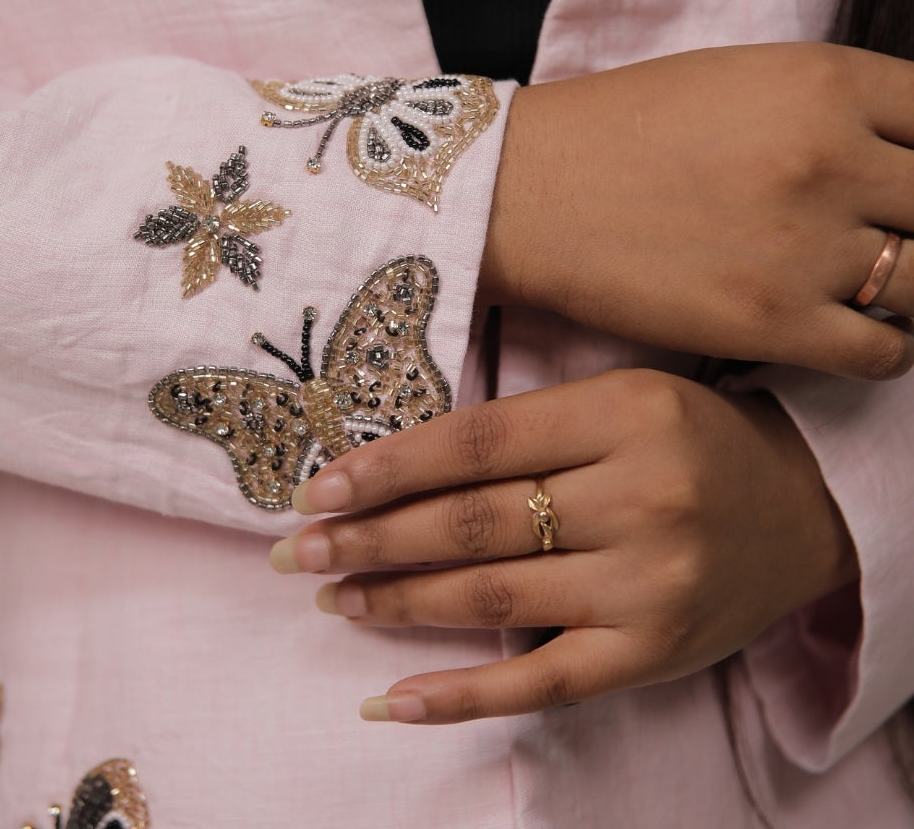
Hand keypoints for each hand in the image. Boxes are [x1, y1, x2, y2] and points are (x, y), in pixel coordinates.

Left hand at [269, 370, 859, 723]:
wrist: (798, 507)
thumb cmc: (687, 439)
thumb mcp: (615, 398)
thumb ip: (519, 427)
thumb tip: (394, 466)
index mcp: (622, 414)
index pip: (474, 444)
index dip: (388, 468)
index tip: (320, 488)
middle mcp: (640, 498)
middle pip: (473, 524)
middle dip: (372, 540)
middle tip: (301, 552)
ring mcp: (648, 586)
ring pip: (494, 599)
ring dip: (398, 603)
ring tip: (336, 598)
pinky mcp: (654, 654)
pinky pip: (543, 683)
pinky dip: (460, 696)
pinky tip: (390, 700)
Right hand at [481, 42, 913, 378]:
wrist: (527, 191)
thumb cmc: (624, 129)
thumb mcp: (744, 79)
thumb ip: (840, 106)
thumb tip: (908, 152)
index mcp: (827, 82)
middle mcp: (831, 160)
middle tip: (900, 238)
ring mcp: (804, 246)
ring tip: (883, 287)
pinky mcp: (770, 322)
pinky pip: (887, 352)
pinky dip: (890, 347)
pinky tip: (855, 330)